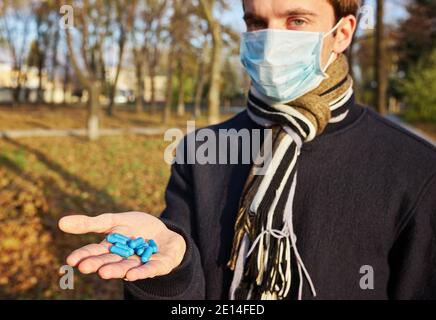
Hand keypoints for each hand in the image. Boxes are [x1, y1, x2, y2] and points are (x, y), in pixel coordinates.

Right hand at [58, 212, 185, 280]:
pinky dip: (141, 272)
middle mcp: (123, 260)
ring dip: (116, 271)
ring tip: (103, 272)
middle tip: (85, 267)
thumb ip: (90, 224)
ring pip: (127, 267)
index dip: (84, 256)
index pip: (95, 252)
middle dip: (98, 264)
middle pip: (110, 262)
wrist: (164, 233)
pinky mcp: (159, 265)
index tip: (71, 260)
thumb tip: (60, 222)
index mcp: (111, 249)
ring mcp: (141, 263)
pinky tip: (131, 275)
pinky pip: (150, 269)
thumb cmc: (136, 227)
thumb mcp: (113, 220)